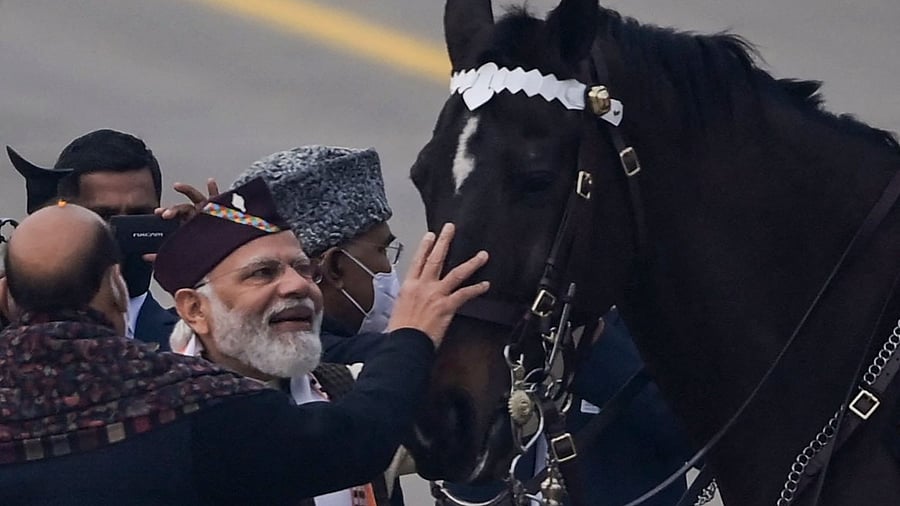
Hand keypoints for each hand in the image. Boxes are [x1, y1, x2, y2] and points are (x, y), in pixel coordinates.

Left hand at [144, 179, 219, 262]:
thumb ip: (164, 253)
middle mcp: (196, 214)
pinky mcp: (219, 207)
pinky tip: (210, 181)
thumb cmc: (202, 247)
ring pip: (196, 198)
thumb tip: (145, 257)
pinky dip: (213, 189)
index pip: (175, 214)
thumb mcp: (181, 250)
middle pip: (183, 207)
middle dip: (173, 209)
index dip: (166, 212)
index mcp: (188, 222)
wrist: (221, 246)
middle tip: (165, 214)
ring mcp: (207, 209)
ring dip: (186, 191)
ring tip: (177, 186)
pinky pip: (216, 198)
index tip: (158, 213)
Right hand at [387, 223, 489, 347]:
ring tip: (482, 255)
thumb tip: (411, 297)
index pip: (418, 261)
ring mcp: (436, 294)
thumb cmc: (400, 331)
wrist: (405, 343)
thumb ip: (407, 298)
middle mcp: (423, 286)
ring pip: (456, 273)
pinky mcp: (447, 306)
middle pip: (436, 259)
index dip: (425, 247)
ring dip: (471, 263)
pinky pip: (465, 294)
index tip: (430, 235)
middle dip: (444, 241)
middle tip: (450, 228)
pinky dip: (476, 289)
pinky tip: (485, 284)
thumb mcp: (398, 308)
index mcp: (409, 286)